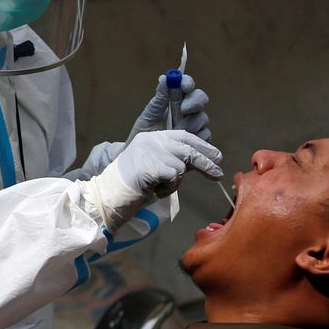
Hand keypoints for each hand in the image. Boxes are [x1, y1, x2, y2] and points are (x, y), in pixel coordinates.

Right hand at [81, 130, 222, 231]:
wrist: (110, 193)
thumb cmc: (134, 183)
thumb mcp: (156, 166)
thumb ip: (174, 160)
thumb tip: (202, 162)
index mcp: (152, 137)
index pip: (184, 136)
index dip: (203, 146)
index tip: (217, 156)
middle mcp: (152, 140)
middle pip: (188, 149)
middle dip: (206, 162)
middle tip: (218, 173)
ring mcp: (150, 152)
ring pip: (181, 166)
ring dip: (177, 181)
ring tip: (162, 187)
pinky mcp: (150, 167)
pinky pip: (173, 178)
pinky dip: (169, 188)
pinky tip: (157, 191)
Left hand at [127, 74, 210, 142]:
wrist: (143, 159)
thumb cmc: (144, 134)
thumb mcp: (149, 116)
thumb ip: (159, 99)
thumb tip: (164, 78)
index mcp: (175, 100)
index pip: (186, 85)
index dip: (188, 83)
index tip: (185, 86)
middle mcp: (187, 110)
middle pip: (201, 98)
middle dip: (194, 102)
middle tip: (184, 109)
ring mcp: (195, 126)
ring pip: (203, 118)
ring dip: (191, 123)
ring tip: (175, 132)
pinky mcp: (198, 142)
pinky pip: (204, 137)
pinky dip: (195, 138)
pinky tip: (183, 143)